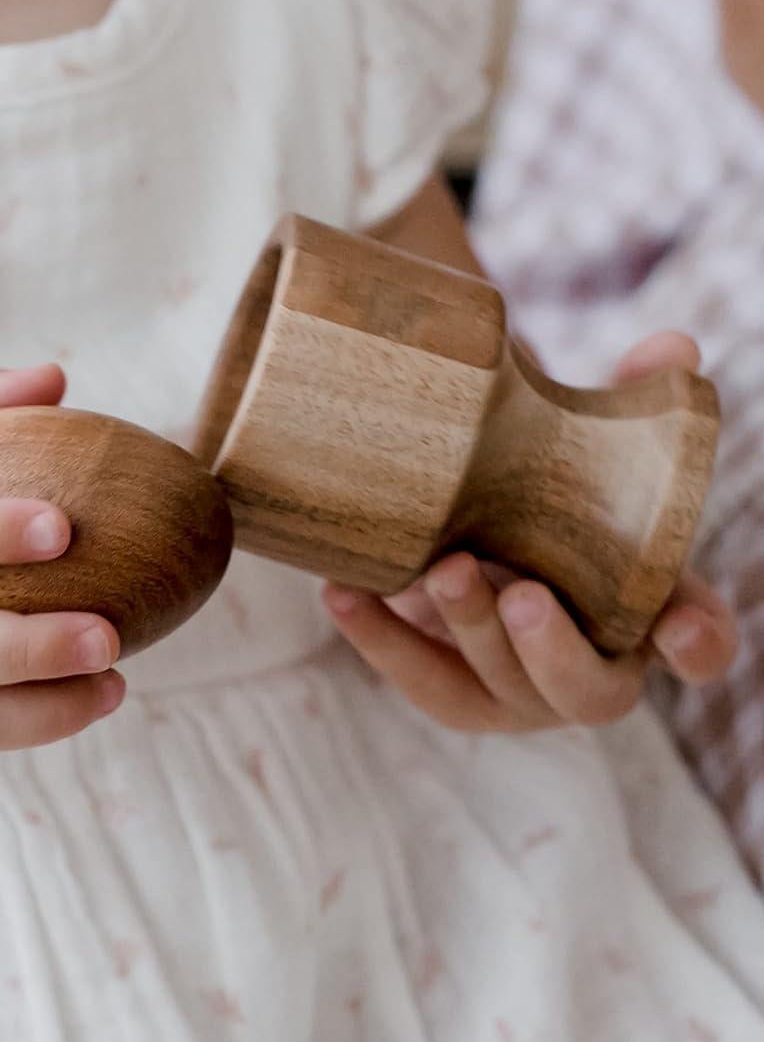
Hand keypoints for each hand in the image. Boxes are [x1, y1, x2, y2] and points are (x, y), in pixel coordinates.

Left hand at [323, 331, 738, 733]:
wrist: (466, 539)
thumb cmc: (547, 501)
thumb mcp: (581, 452)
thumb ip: (626, 402)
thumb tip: (672, 347)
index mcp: (646, 618)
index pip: (698, 646)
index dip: (699, 644)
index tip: (683, 628)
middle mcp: (591, 672)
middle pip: (586, 688)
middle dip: (553, 647)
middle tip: (523, 594)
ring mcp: (518, 694)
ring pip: (496, 688)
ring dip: (468, 631)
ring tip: (439, 571)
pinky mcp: (451, 692)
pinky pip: (417, 677)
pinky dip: (378, 637)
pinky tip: (343, 592)